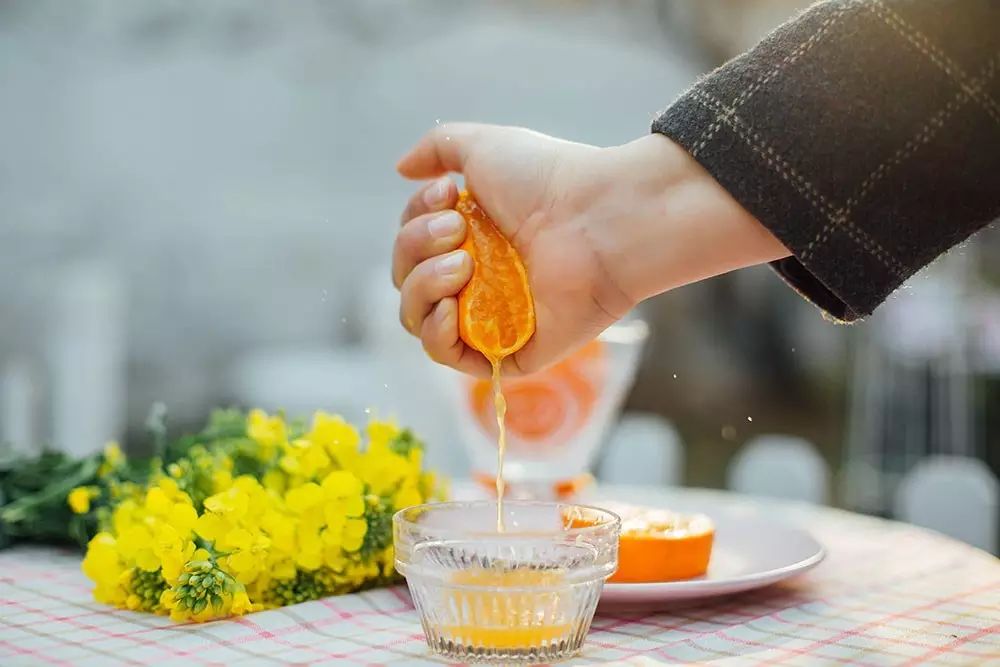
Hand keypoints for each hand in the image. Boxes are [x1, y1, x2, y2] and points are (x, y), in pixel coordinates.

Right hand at [393, 123, 788, 376]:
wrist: (599, 217)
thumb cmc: (550, 179)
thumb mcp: (482, 146)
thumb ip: (437, 149)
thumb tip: (402, 169)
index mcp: (469, 237)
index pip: (410, 245)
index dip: (415, 221)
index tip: (448, 195)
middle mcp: (476, 278)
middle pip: (406, 280)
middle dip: (416, 248)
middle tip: (458, 230)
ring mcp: (491, 316)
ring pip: (417, 319)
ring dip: (422, 287)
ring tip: (462, 265)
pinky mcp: (508, 350)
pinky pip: (450, 357)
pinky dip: (437, 334)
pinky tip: (451, 307)